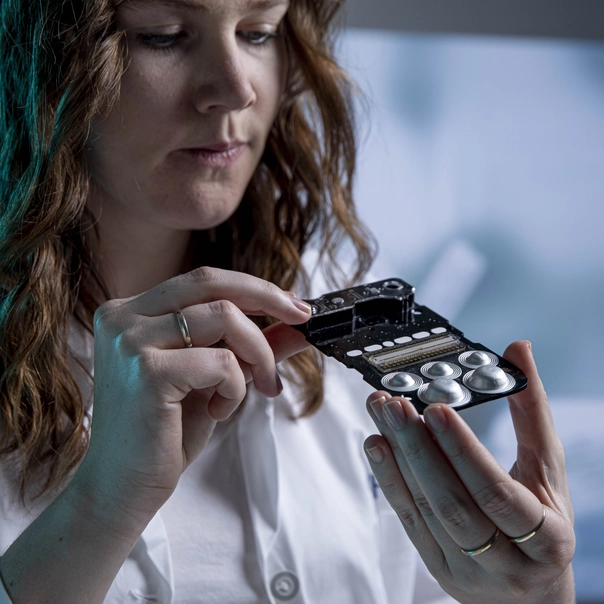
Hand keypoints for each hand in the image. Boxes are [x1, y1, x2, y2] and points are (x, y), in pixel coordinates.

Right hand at [78, 267, 310, 521]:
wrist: (124, 489)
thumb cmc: (165, 433)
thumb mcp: (212, 377)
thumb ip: (247, 345)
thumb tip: (296, 325)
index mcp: (132, 312)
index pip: (202, 281)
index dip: (253, 288)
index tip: (292, 306)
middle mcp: (124, 317)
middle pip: (211, 282)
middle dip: (267, 296)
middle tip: (302, 318)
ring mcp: (131, 341)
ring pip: (224, 317)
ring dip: (257, 354)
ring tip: (259, 386)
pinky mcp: (146, 371)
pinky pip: (222, 362)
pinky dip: (236, 387)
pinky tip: (219, 411)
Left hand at [363, 341, 574, 602]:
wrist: (532, 593)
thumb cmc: (545, 520)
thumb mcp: (548, 470)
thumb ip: (531, 411)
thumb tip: (518, 350)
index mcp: (547, 539)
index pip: (497, 493)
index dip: (464, 451)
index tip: (436, 408)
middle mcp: (506, 563)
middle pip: (453, 503)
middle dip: (418, 449)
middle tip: (394, 404)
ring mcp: (466, 571)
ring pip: (426, 512)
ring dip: (399, 458)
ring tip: (382, 414)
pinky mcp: (437, 568)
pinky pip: (409, 522)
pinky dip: (390, 481)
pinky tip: (377, 445)